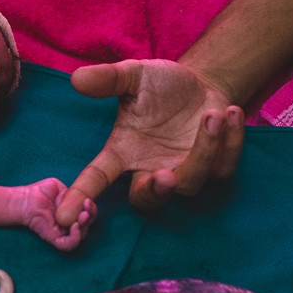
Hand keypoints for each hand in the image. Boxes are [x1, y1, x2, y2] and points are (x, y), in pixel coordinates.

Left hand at [20, 178, 96, 250]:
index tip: (88, 200)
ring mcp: (61, 233)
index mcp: (70, 213)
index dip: (91, 209)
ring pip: (81, 235)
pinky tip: (74, 225)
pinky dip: (76, 237)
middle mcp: (67, 224)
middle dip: (91, 215)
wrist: (24, 199)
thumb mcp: (58, 188)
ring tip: (82, 215)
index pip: (87, 214)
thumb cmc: (38, 192)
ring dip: (85, 224)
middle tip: (87, 205)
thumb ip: (71, 192)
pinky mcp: (54, 239)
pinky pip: (69, 244)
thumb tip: (80, 199)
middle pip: (87, 225)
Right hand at [55, 59, 243, 221]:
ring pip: (191, 182)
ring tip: (213, 115)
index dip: (79, 197)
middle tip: (165, 176)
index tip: (61, 217)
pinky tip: (229, 113)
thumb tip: (77, 79)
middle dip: (156, 192)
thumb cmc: (159, 85)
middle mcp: (149, 169)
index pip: (96, 178)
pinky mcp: (214, 167)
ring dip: (204, 150)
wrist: (200, 83)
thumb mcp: (133, 76)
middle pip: (146, 200)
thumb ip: (108, 79)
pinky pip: (222, 168)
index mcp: (123, 153)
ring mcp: (183, 172)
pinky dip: (230, 142)